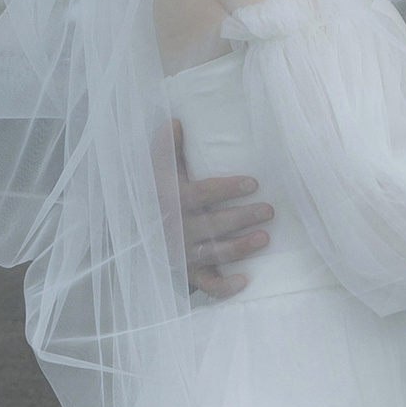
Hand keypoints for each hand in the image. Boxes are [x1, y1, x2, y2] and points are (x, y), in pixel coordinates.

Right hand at [168, 116, 269, 300]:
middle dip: (242, 217)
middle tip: (270, 210)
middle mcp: (177, 228)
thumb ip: (167, 151)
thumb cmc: (156, 199)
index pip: (201, 193)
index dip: (227, 189)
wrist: (135, 239)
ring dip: (239, 247)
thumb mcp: (158, 174)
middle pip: (212, 223)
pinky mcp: (187, 274)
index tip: (254, 183)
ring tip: (265, 239)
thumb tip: (174, 121)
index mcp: (172, 200)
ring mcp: (182, 253)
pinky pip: (205, 283)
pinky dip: (223, 285)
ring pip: (213, 252)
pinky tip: (244, 282)